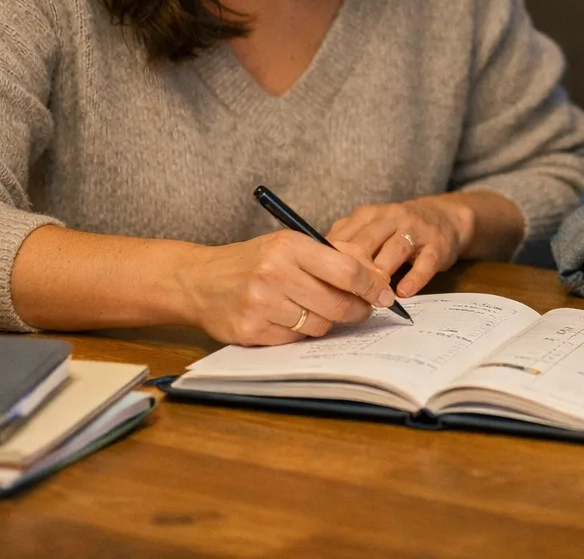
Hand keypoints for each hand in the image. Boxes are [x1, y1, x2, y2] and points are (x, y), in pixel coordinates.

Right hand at [177, 230, 393, 345]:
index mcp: (289, 246)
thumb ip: (333, 255)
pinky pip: (296, 339)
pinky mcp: (251, 330)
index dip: (372, 285)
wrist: (198, 281)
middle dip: (358, 310)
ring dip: (328, 322)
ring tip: (320, 310)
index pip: (347, 269)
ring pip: (320, 325)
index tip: (385, 294)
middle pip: (338, 303)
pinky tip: (292, 319)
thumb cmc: (251, 261)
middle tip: (364, 310)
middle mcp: (275, 273)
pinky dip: (301, 332)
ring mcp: (261, 304)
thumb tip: (377, 276)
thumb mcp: (289, 244)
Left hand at [327, 195, 474, 296]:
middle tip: (344, 299)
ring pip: (394, 251)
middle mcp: (390, 218)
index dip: (331, 265)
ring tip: (373, 300)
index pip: (344, 239)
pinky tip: (403, 293)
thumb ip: (346, 245)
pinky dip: (414, 278)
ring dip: (382, 276)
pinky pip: (424, 262)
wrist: (444, 217)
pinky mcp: (437, 244)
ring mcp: (415, 229)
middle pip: (366, 245)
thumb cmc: (397, 230)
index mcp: (367, 216)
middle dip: (354, 273)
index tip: (323, 288)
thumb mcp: (369, 230)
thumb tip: (314, 272)